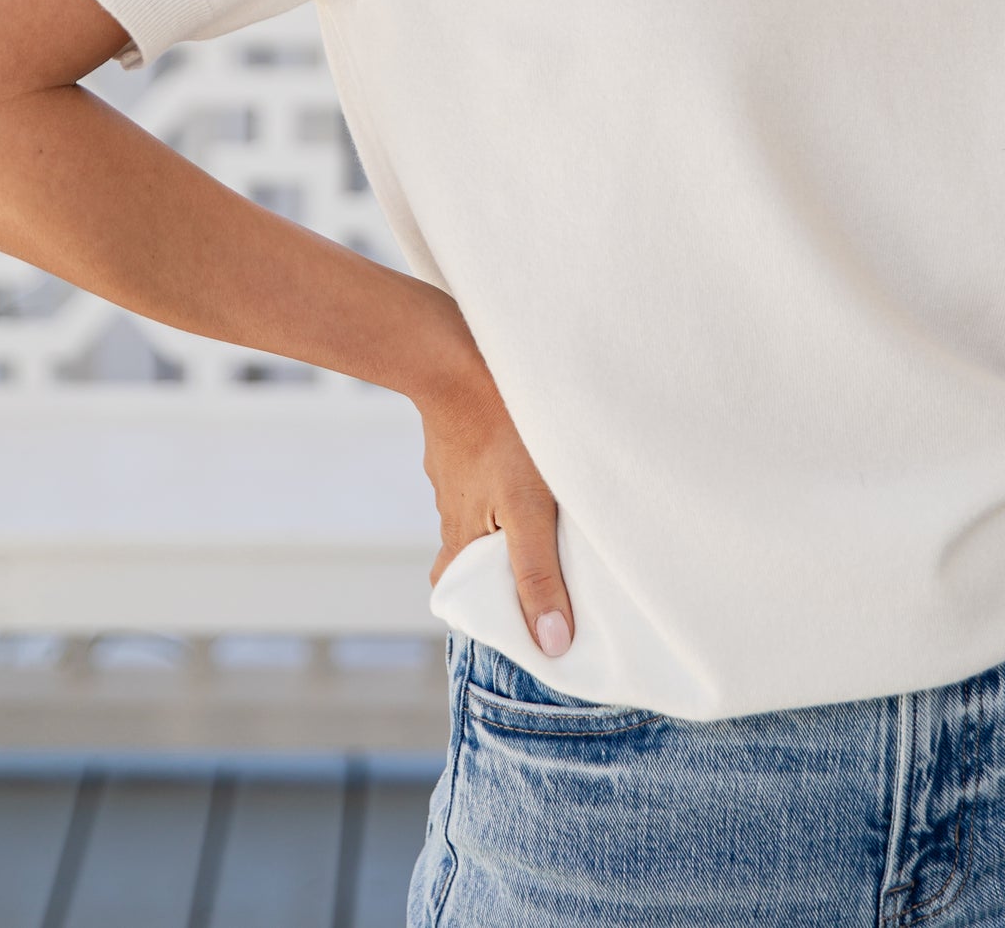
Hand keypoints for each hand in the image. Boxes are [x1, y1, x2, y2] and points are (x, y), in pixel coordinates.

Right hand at [416, 296, 573, 659]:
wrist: (457, 358)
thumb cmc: (500, 435)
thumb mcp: (530, 511)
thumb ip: (540, 574)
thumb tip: (553, 645)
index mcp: (460, 540)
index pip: (459, 594)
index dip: (484, 607)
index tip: (516, 614)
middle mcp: (451, 511)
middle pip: (471, 552)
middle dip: (501, 562)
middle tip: (541, 562)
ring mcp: (452, 473)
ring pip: (478, 508)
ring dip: (505, 515)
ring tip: (546, 509)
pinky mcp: (461, 438)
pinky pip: (480, 469)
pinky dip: (500, 474)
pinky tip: (526, 457)